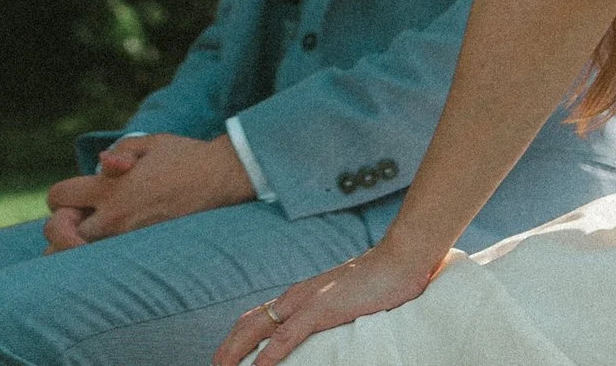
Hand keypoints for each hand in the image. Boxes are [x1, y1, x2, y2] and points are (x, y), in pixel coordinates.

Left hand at [40, 134, 253, 250]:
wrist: (221, 180)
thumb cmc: (184, 157)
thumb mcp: (148, 144)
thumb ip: (118, 152)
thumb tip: (102, 165)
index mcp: (110, 188)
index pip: (58, 198)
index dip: (61, 196)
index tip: (76, 195)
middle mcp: (115, 218)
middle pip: (58, 234)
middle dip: (60, 226)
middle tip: (79, 219)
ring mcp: (129, 240)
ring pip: (79, 258)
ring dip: (76, 247)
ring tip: (91, 236)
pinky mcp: (145, 254)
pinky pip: (108, 266)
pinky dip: (99, 260)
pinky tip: (112, 246)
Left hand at [209, 241, 447, 365]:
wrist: (400, 260)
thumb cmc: (379, 282)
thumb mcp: (347, 303)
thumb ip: (328, 315)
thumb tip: (320, 330)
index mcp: (300, 296)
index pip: (259, 318)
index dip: (238, 338)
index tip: (226, 356)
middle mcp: (296, 297)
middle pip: (249, 323)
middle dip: (228, 347)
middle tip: (215, 365)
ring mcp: (307, 301)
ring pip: (260, 329)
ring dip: (238, 352)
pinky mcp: (321, 308)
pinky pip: (288, 335)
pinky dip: (269, 353)